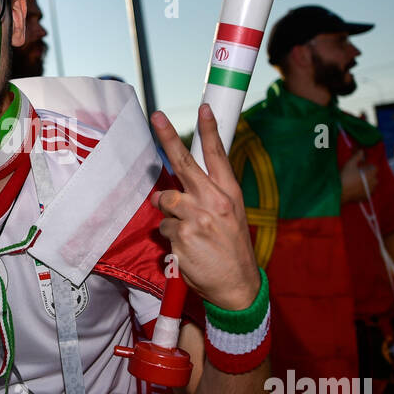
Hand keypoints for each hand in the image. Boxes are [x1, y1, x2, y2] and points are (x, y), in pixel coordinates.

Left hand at [149, 105, 260, 310]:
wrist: (237, 286)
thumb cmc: (231, 249)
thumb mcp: (232, 215)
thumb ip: (210, 195)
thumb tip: (184, 181)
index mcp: (229, 193)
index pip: (218, 156)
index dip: (209, 130)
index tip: (204, 107)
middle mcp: (214, 201)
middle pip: (184, 163)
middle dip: (168, 137)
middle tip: (156, 116)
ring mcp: (197, 217)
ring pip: (165, 200)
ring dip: (167, 212)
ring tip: (185, 228)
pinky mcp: (182, 236)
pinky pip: (163, 228)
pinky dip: (170, 237)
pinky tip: (186, 247)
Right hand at [340, 150, 376, 201]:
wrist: (339, 192)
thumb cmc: (345, 176)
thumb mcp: (350, 163)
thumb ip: (357, 156)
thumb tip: (362, 151)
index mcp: (371, 174)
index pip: (375, 168)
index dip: (369, 166)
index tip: (362, 166)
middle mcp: (373, 183)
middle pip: (375, 177)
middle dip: (370, 174)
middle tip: (360, 173)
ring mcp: (369, 191)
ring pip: (372, 186)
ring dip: (368, 183)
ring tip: (359, 181)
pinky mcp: (364, 198)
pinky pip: (368, 193)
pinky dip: (365, 190)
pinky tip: (357, 189)